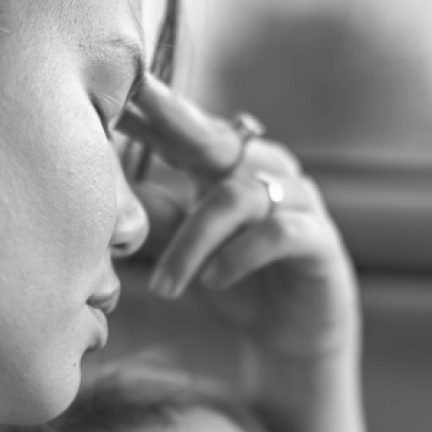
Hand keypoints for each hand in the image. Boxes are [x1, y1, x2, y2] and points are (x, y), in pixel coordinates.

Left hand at [118, 76, 357, 359]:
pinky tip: (214, 281)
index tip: (111, 85)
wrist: (291, 346)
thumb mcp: (186, 253)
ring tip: (164, 287)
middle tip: (134, 102)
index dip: (149, 109)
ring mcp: (297, 202)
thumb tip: (112, 190)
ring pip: (237, 195)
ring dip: (193, 242)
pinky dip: (239, 255)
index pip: (185, 131)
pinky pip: (277, 232)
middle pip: (217, 136)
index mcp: (228, 170)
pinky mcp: (320, 240)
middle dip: (173, 117)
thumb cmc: (234, 287)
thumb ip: (157, 221)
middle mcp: (265, 173)